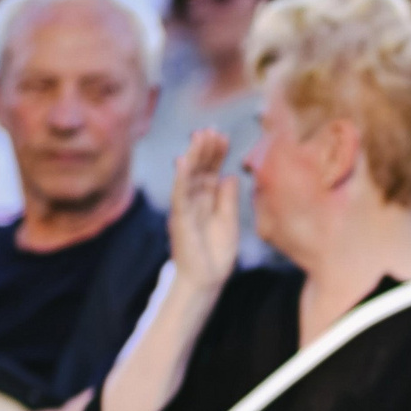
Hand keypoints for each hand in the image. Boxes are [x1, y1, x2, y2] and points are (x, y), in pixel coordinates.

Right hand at [166, 128, 240, 300]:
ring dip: (193, 156)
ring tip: (199, 135)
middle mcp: (194, 201)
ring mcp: (185, 208)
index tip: (223, 135)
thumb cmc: (216, 255)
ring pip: (188, 177)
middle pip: (199, 169)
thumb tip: (230, 174)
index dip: (216, 154)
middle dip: (205, 149)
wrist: (206, 281)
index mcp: (207, 201)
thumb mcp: (229, 223)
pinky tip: (182, 160)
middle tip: (211, 129)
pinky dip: (180, 177)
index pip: (211, 172)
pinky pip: (179, 195)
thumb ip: (228, 200)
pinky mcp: (179, 219)